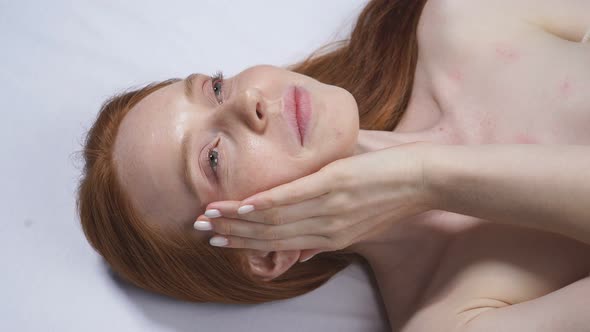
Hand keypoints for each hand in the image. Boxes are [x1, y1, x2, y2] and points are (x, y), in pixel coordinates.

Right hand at [195, 142, 435, 261]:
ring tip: (211, 214)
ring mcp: (330, 208)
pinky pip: (294, 197)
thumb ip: (327, 234)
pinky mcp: (336, 184)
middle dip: (234, 233)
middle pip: (271, 235)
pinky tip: (242, 203)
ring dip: (239, 217)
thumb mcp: (360, 224)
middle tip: (202, 230)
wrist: (428, 178)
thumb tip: (300, 249)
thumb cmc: (393, 196)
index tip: (219, 239)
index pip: (280, 244)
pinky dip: (265, 202)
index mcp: (331, 239)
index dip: (247, 243)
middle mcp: (327, 230)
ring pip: (276, 218)